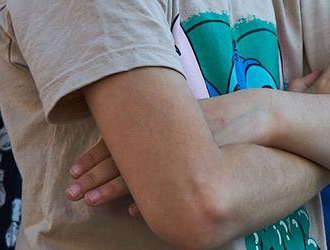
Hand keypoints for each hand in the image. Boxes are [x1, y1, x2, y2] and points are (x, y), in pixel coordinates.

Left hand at [64, 91, 281, 216]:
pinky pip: (164, 187)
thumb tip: (141, 149)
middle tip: (71, 191)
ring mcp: (175, 151)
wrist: (259, 118)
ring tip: (89, 201)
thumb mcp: (186, 120)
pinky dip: (146, 200)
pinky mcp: (192, 164)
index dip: (94, 156)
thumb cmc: (222, 121)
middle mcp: (162, 136)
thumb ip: (164, 132)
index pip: (118, 140)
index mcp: (159, 124)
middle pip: (119, 157)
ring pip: (135, 173)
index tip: (75, 170)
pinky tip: (132, 211)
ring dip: (110, 189)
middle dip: (93, 176)